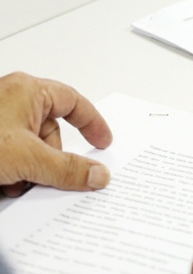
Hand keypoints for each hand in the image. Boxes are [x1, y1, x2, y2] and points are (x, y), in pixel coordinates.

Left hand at [0, 72, 111, 196]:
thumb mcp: (27, 157)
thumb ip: (67, 169)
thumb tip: (97, 174)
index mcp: (27, 91)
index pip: (74, 102)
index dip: (93, 123)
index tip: (103, 142)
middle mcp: (13, 100)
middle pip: (53, 131)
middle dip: (54, 159)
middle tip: (55, 175)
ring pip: (33, 148)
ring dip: (32, 170)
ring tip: (21, 181)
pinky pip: (14, 155)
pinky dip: (15, 172)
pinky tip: (7, 183)